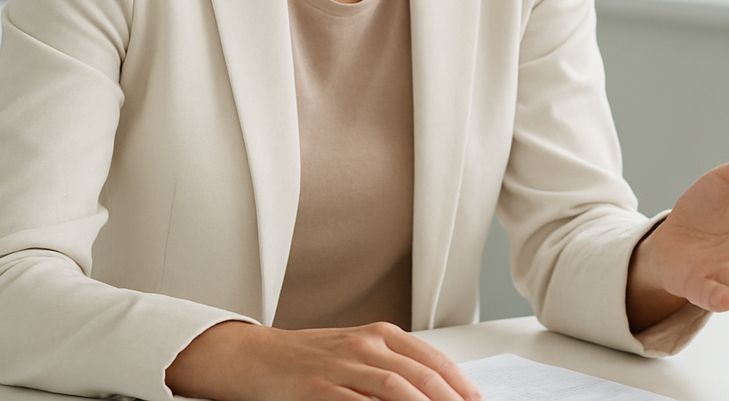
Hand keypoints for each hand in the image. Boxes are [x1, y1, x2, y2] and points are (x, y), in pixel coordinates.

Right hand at [165, 320, 481, 400]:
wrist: (253, 356)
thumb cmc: (306, 357)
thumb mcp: (355, 351)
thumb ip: (390, 366)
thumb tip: (428, 389)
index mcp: (379, 334)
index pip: (430, 358)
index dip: (457, 381)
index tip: (475, 399)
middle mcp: (365, 345)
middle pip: (419, 375)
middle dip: (447, 398)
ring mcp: (341, 366)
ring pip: (394, 388)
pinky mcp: (318, 387)